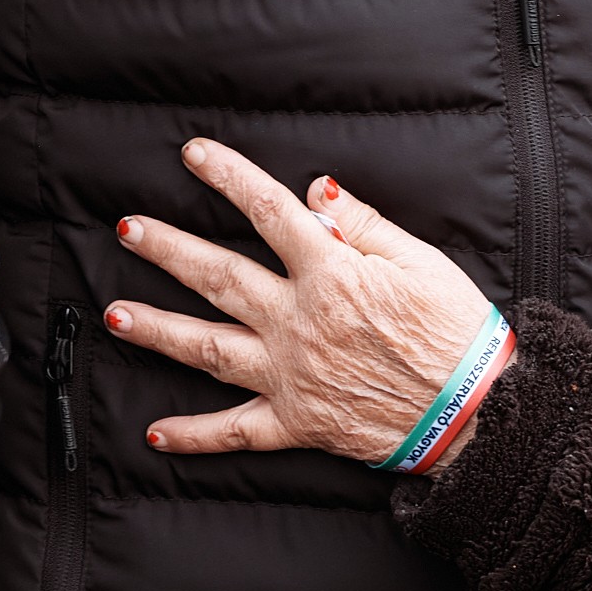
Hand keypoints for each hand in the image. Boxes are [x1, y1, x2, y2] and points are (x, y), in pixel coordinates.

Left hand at [116, 140, 497, 464]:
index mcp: (332, 275)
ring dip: (158, 330)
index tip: (194, 155)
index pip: (270, 213)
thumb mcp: (421, 262)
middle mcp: (299, 323)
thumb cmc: (458, 334)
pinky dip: (194, 436)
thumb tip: (315, 191)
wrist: (478, 413)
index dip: (229, 178)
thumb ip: (364, 224)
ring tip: (113, 314)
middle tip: (127, 228)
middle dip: (168, 250)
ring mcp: (291, 376)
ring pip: (209, 349)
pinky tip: (155, 433)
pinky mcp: (297, 423)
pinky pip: (235, 432)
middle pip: (219, 277)